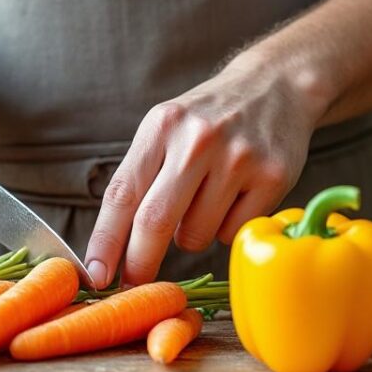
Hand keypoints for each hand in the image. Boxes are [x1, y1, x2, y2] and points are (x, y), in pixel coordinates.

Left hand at [84, 52, 325, 287]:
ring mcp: (238, 159)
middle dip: (139, 263)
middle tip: (134, 285)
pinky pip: (231, 233)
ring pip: (195, 235)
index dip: (105, 240)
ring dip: (190, 235)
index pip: (122, 193)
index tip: (96, 274)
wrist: (275, 86)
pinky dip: (225, 229)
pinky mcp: (272, 177)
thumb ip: (142, 177)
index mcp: (162, 126)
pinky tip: (236, 197)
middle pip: (154, 221)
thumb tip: (114, 248)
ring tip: (205, 200)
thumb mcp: (167, 129)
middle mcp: (198, 140)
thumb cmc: (209, 119)